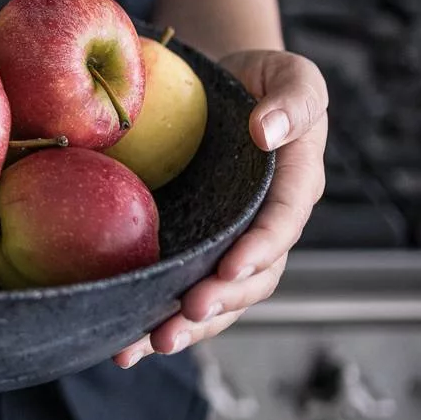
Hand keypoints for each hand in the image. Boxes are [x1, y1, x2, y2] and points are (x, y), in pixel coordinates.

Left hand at [114, 50, 327, 367]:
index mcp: (295, 184)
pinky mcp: (196, 248)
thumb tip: (267, 132)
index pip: (281, 224)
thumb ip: (293, 99)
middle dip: (220, 303)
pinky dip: (158, 319)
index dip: (259, 251)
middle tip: (184, 315)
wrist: (221, 86)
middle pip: (252, 279)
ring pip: (219, 298)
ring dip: (188, 326)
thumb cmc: (260, 78)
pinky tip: (125, 346)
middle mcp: (266, 225)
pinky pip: (183, 289)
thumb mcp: (290, 72)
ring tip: (150, 346)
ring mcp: (229, 242)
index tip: (230, 270)